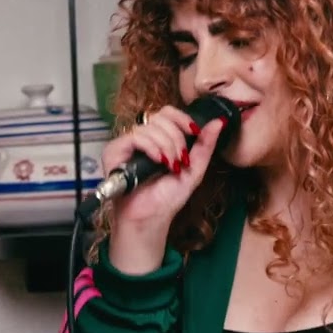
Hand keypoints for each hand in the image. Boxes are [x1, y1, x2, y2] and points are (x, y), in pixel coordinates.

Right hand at [100, 105, 226, 228]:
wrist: (151, 218)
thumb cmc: (167, 198)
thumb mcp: (194, 169)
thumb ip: (205, 145)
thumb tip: (219, 122)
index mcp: (159, 139)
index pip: (168, 113)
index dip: (182, 118)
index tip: (195, 131)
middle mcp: (142, 138)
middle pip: (161, 117)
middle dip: (176, 137)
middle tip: (181, 160)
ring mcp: (127, 144)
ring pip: (150, 127)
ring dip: (167, 146)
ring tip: (171, 167)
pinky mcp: (114, 151)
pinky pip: (135, 136)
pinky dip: (151, 147)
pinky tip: (158, 161)